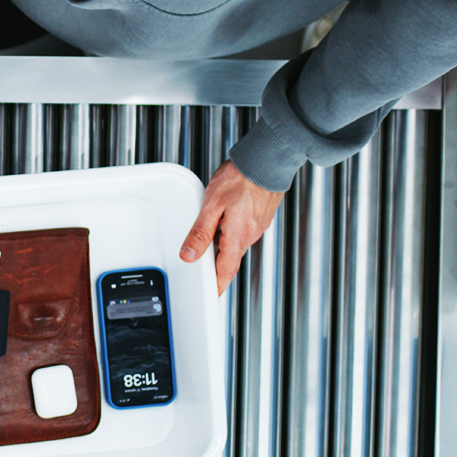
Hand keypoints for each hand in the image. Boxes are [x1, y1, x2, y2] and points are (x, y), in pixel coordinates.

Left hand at [181, 161, 284, 296]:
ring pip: (236, 241)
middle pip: (230, 256)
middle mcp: (251, 234)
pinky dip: (232, 229)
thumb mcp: (211, 205)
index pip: (226, 271)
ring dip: (223, 241)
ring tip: (211, 228)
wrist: (267, 160)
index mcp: (237, 237)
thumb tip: (189, 254)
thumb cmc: (241, 178)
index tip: (212, 296)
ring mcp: (258, 225)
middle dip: (216, 260)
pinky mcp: (261, 216)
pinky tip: (225, 215)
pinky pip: (243, 229)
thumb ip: (200, 232)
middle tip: (201, 261)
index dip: (217, 286)